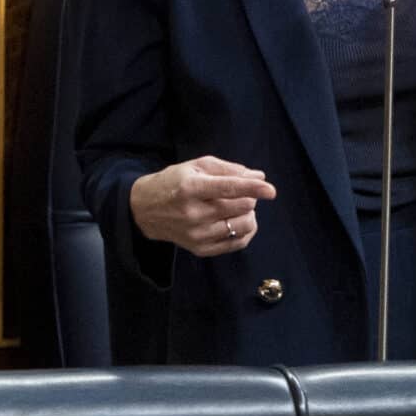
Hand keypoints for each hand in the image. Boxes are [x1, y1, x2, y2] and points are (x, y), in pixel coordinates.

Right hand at [129, 155, 276, 257]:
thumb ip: (228, 169)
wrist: (145, 210)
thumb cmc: (174, 182)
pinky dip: (245, 231)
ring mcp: (196, 235)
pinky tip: (238, 221)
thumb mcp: (196, 166)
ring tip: (239, 207)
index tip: (270, 190)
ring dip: (249, 214)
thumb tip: (258, 177)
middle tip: (242, 192)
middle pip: (239, 207)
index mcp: (191, 188)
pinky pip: (236, 244)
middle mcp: (193, 214)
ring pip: (242, 227)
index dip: (252, 188)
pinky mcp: (200, 249)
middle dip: (249, 197)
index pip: (228, 188)